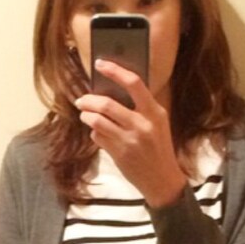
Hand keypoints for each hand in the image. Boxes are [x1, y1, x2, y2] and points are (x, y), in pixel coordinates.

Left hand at [74, 60, 188, 207]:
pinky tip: (97, 132)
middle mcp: (142, 125)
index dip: (115, 70)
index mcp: (155, 112)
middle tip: (81, 100)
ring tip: (84, 114)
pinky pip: (98, 137)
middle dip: (89, 100)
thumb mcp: (158, 123)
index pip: (134, 83)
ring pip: (98, 121)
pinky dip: (94, 132)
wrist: (162, 179)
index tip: (100, 64)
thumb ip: (142, 107)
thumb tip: (115, 90)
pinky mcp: (119, 154)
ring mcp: (130, 141)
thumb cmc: (159, 148)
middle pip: (107, 104)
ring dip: (86, 116)